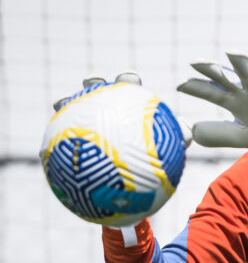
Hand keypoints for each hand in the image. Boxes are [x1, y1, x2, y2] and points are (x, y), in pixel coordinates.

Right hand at [53, 72, 192, 148]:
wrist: (134, 182)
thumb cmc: (153, 162)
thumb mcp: (168, 152)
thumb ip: (176, 139)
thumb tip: (188, 132)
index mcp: (131, 108)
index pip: (130, 86)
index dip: (127, 79)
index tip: (128, 79)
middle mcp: (110, 112)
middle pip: (99, 91)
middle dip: (95, 83)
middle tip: (93, 83)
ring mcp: (92, 124)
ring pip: (76, 110)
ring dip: (68, 104)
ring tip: (60, 103)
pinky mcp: (78, 141)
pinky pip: (64, 139)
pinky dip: (55, 140)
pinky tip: (44, 146)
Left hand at [177, 52, 247, 180]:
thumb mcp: (238, 136)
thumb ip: (217, 134)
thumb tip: (194, 133)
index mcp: (235, 101)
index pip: (212, 91)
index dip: (196, 88)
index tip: (180, 85)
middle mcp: (245, 93)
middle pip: (226, 77)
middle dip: (211, 69)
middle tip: (196, 61)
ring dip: (241, 63)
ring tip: (231, 52)